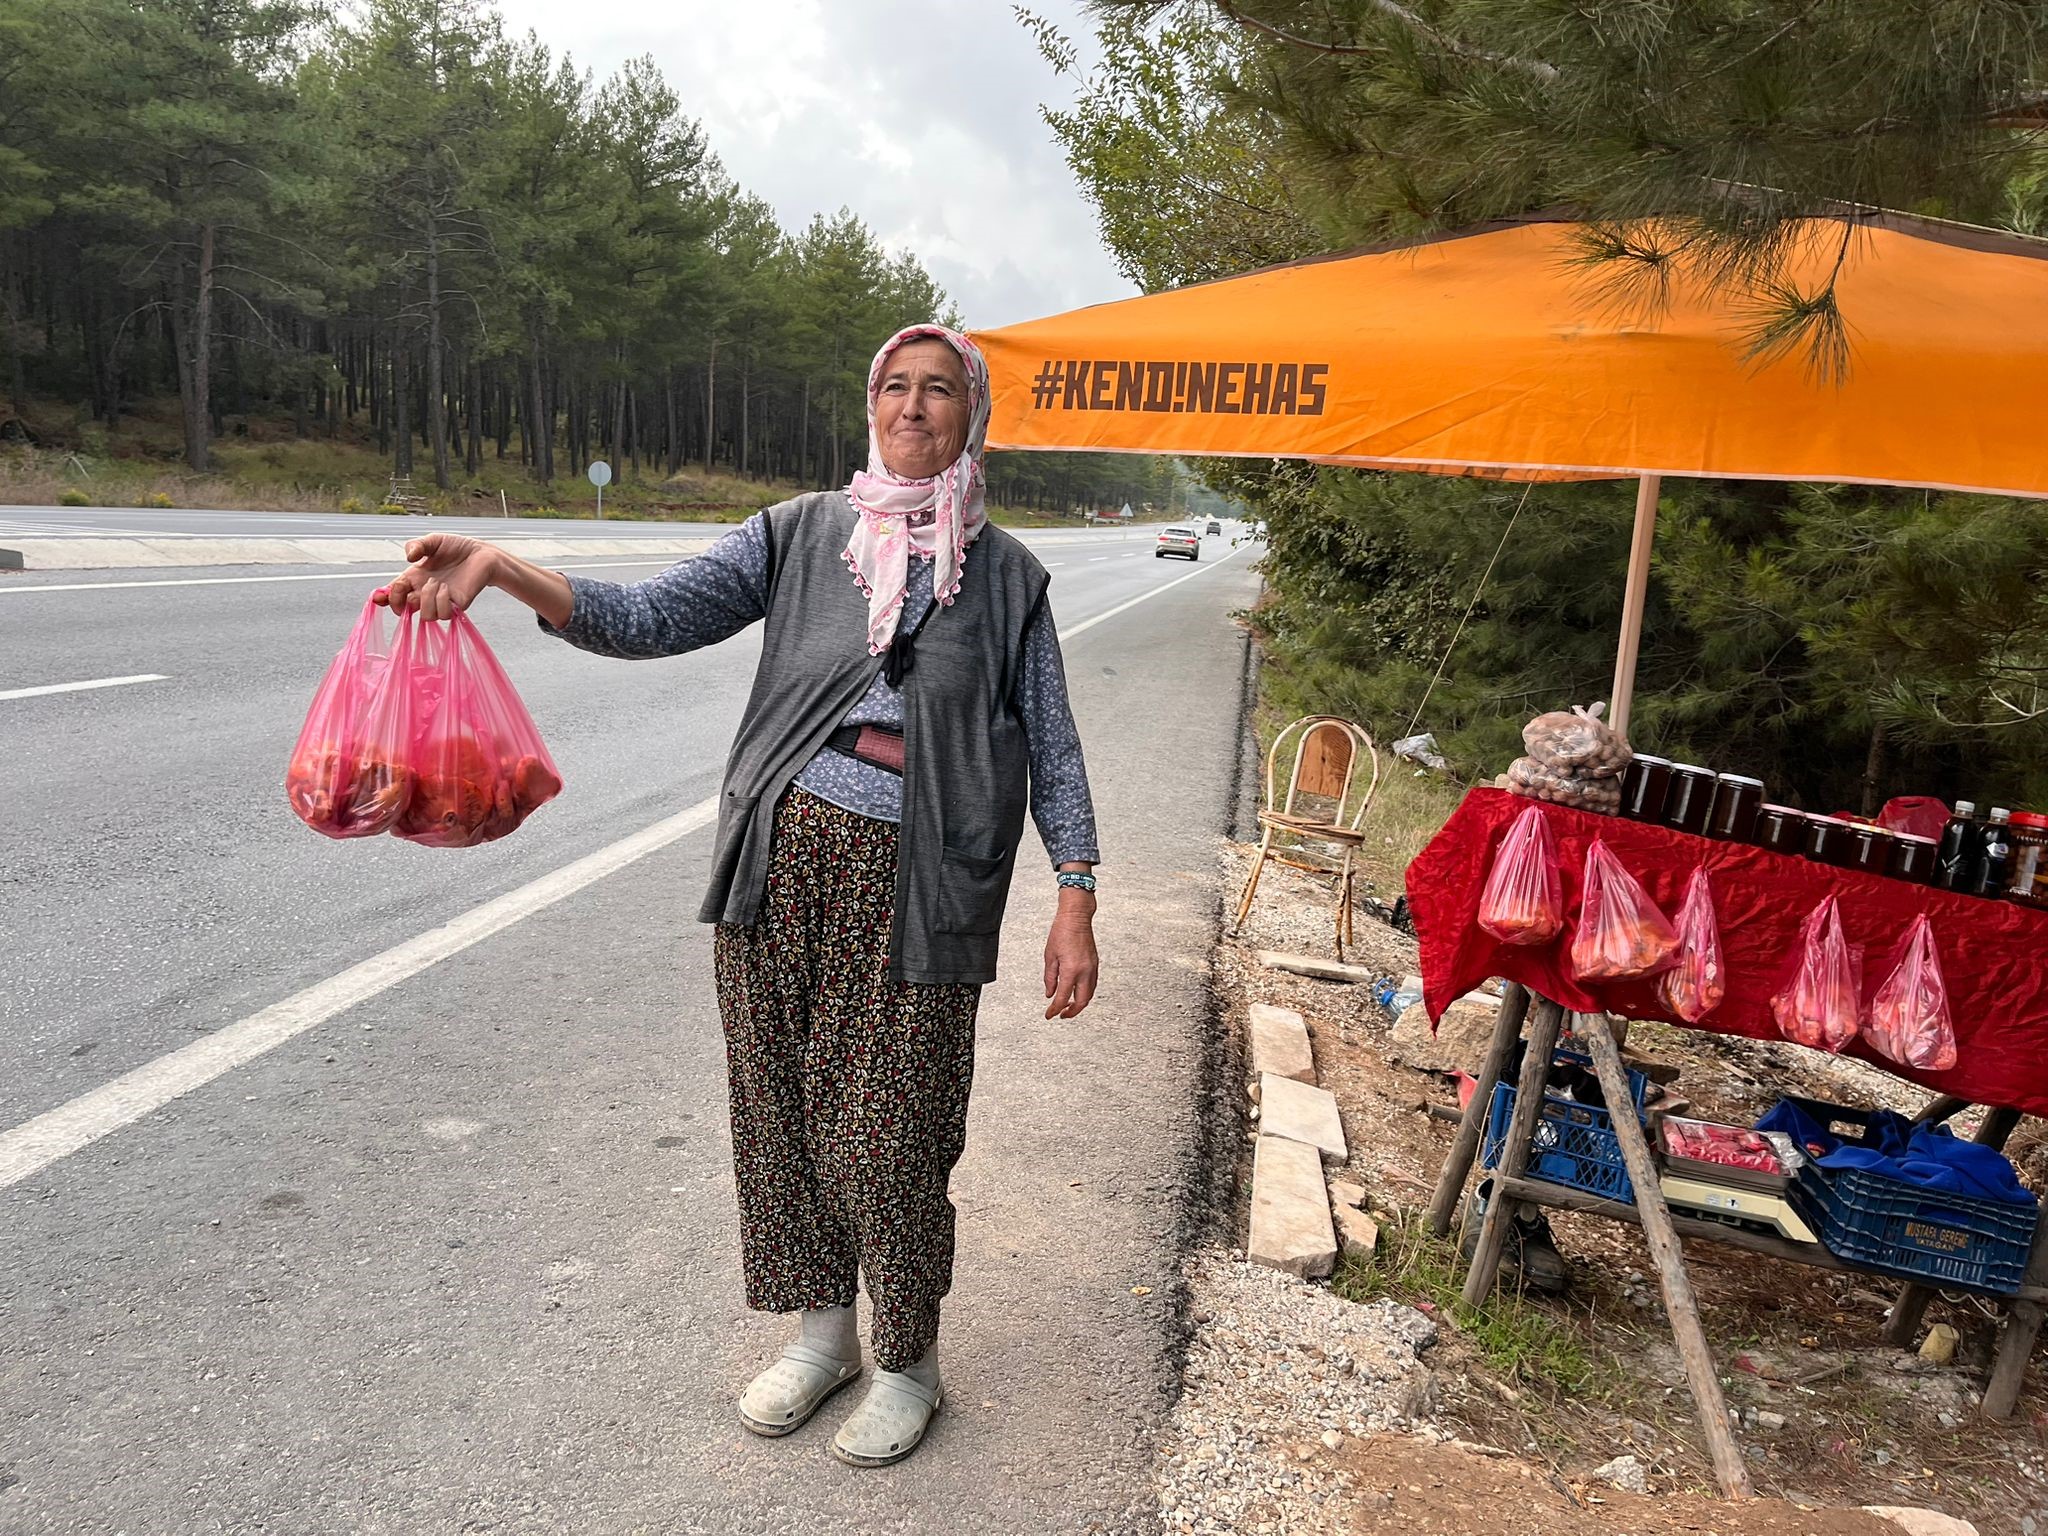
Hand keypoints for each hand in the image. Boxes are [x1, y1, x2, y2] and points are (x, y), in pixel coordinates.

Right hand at [378, 533, 497, 620]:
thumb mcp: (432, 541)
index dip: (384, 598)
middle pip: (404, 610)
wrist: (481, 552)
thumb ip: (417, 545)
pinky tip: (446, 588)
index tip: (378, 597)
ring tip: (435, 583)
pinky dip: (441, 602)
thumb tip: (408, 559)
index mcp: (415, 578)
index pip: (394, 594)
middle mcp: (425, 592)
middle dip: (398, 603)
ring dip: (425, 600)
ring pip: (425, 616)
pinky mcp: (457, 605)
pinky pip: (444, 614)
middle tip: (405, 589)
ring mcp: (441, 601)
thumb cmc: (456, 547)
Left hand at [1043, 904, 1098, 1019]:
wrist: (1076, 918)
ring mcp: (1092, 968)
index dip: (1055, 1009)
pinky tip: (1077, 992)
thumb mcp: (1050, 956)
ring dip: (1080, 1003)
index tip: (1050, 1014)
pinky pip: (1092, 984)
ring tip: (1069, 1005)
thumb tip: (1050, 993)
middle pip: (1082, 1001)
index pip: (1063, 998)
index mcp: (1071, 970)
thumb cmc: (1062, 931)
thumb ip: (1050, 978)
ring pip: (1089, 994)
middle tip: (1062, 1014)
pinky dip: (1085, 993)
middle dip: (1072, 1012)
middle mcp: (1085, 971)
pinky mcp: (1095, 964)